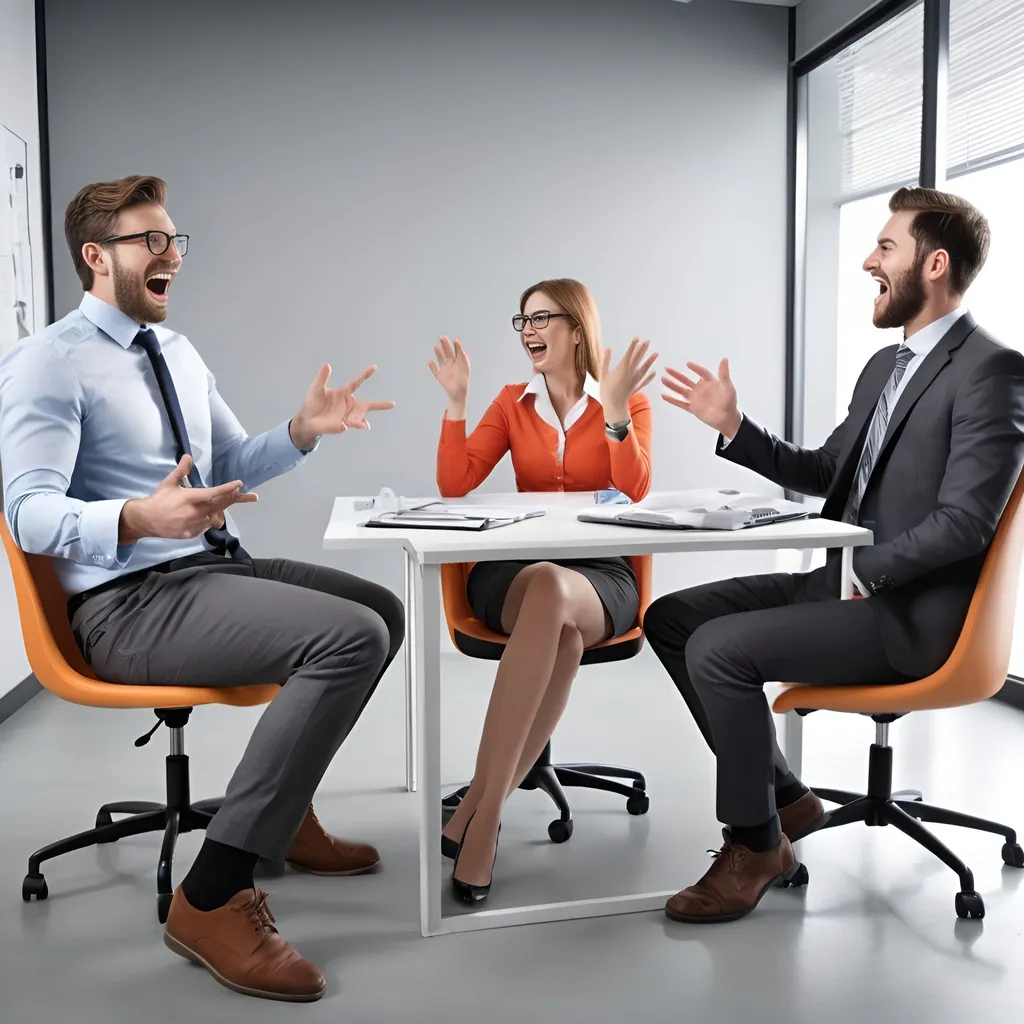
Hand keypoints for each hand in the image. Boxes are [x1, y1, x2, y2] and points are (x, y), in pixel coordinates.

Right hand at [119, 456, 257, 544]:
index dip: (228, 488)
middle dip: (237, 499)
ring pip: (217, 517)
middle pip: (221, 505)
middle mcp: (195, 512)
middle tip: (252, 496)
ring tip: (229, 503)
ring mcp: (195, 524)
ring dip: (223, 509)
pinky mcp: (192, 533)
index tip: (239, 484)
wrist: (145, 520)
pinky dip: (210, 519)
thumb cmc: (158, 500)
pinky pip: (207, 526)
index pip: (213, 493)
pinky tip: (208, 515)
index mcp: (190, 498)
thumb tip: (188, 456)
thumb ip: (181, 470)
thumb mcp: (169, 483)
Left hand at [290, 364, 395, 448]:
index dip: (365, 374)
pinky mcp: (342, 426)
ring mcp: (347, 416)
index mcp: (344, 393)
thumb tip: (327, 365)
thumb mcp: (317, 388)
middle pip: (368, 405)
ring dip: (362, 422)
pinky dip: (346, 426)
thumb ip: (322, 377)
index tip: (374, 367)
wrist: (307, 419)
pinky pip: (347, 426)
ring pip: (360, 419)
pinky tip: (343, 425)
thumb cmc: (313, 402)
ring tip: (366, 426)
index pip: (357, 382)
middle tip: (393, 404)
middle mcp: (349, 405)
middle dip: (381, 405)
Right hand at [429, 336, 470, 418]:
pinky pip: (434, 370)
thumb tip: (460, 346)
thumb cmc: (464, 379)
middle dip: (444, 345)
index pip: (456, 350)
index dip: (455, 345)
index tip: (455, 340)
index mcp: (458, 361)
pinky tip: (430, 361)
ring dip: (438, 352)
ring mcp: (445, 369)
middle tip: (442, 337)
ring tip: (436, 346)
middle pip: (447, 352)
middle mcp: (451, 364)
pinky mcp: (439, 376)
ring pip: (440, 358)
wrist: (459, 393)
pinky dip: (432, 366)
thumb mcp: (464, 366)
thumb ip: (462, 356)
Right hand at [599, 338, 657, 423]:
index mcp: (622, 368)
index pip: (629, 354)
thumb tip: (607, 349)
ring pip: (645, 368)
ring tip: (656, 353)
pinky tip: (654, 373)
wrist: (614, 405)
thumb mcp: (602, 374)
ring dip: (650, 360)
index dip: (633, 345)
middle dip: (643, 349)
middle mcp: (631, 372)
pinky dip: (650, 376)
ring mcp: (635, 380)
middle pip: (638, 358)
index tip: (637, 338)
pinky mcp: (637, 387)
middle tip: (648, 341)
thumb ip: (605, 361)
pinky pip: (645, 380)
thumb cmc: (606, 390)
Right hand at [662, 358, 741, 438]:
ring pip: (681, 390)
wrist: (727, 419)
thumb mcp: (728, 387)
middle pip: (686, 380)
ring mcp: (696, 399)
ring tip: (663, 379)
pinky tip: (664, 395)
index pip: (702, 372)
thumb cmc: (730, 403)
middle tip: (667, 369)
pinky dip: (672, 400)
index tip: (688, 364)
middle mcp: (701, 389)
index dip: (695, 368)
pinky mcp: (693, 408)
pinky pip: (681, 403)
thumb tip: (724, 359)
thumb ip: (724, 374)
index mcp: (710, 383)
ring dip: (672, 385)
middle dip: (676, 375)